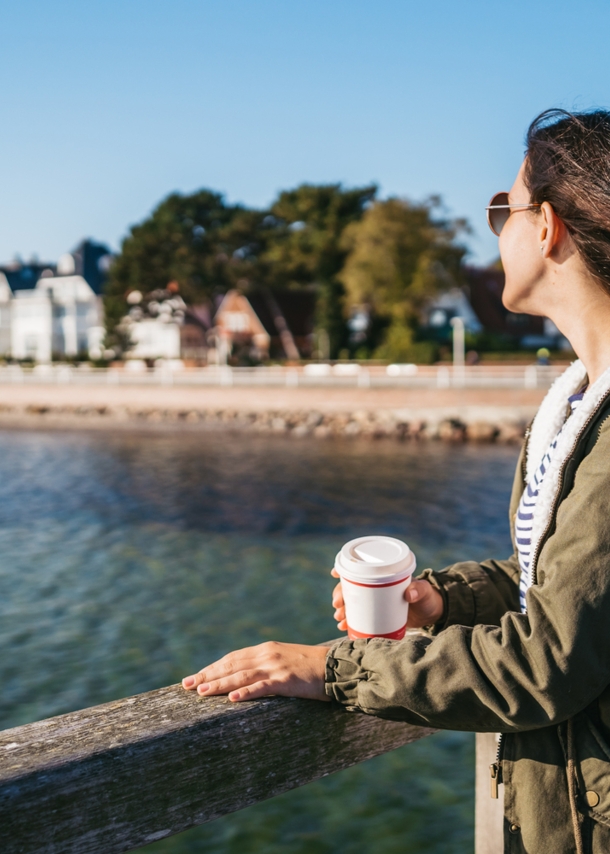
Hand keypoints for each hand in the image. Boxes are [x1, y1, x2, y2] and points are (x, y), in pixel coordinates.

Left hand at [182, 641, 329, 702]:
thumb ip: (266, 666)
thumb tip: (245, 678)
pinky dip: (246, 692)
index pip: (232, 659)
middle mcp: (267, 655)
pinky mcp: (287, 680)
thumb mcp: (285, 660)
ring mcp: (276, 667)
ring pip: (241, 676)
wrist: (337, 667)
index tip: (194, 678)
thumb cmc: (312, 667)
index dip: (211, 668)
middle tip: (186, 686)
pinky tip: (232, 699)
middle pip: (231, 665)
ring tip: (201, 692)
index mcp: (265, 649)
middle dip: (207, 675)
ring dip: (219, 684)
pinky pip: (263, 687)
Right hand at [331, 569, 443, 630]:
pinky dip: (350, 621)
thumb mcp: (424, 591)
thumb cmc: (427, 598)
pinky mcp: (376, 615)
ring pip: (352, 602)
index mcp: (383, 576)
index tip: (335, 574)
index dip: (345, 569)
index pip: (361, 568)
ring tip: (340, 618)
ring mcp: (375, 601)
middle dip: (340, 594)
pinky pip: (359, 617)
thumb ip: (419, 590)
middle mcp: (376, 587)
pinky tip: (343, 627)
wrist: (431, 614)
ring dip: (343, 609)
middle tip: (338, 605)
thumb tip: (410, 593)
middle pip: (351, 587)